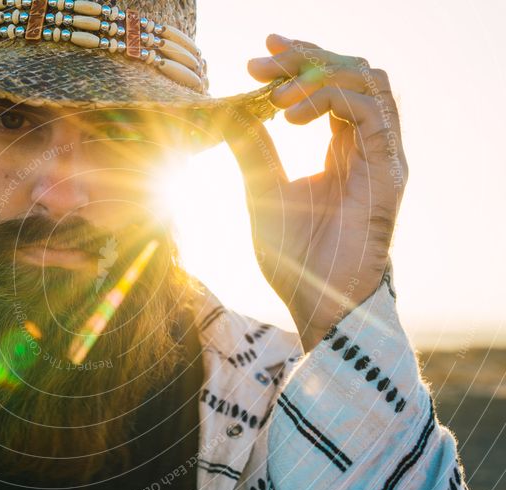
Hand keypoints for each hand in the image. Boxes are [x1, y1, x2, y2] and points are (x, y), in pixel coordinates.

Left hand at [217, 34, 407, 350]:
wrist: (317, 302)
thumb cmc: (293, 258)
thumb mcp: (261, 191)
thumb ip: (253, 149)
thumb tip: (229, 111)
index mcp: (342, 150)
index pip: (330, 86)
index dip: (297, 65)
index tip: (256, 59)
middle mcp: (368, 146)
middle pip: (352, 72)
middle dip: (306, 57)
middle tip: (263, 58)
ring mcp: (382, 156)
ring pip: (368, 81)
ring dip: (318, 73)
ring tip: (274, 92)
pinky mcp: (389, 171)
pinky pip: (370, 112)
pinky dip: (329, 100)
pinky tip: (288, 116)